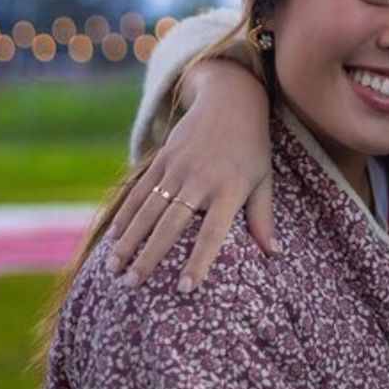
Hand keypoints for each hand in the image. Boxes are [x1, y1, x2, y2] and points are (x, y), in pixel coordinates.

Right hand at [106, 58, 274, 291]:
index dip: (199, 261)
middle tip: (133, 285)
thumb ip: (263, 217)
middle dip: (150, 256)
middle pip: (171, 223)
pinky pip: (140, 190)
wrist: (231, 99)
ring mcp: (178, 167)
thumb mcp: (264, 179)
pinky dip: (125, 214)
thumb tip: (273, 254)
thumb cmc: (252, 147)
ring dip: (129, 240)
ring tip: (115, 269)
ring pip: (148, 208)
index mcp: (230, 188)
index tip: (185, 289)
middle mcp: (201, 179)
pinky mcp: (163, 157)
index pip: (213, 232)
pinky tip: (114, 238)